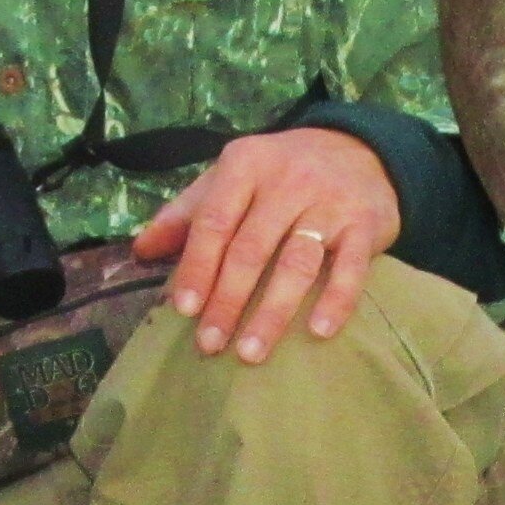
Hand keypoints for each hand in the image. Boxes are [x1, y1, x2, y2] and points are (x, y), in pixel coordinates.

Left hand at [131, 127, 400, 362]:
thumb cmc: (281, 174)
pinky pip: (350, 268)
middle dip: (228, 300)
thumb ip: (187, 214)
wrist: (360, 151)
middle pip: (251, 249)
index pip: (214, 222)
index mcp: (246, 165)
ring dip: (272, 312)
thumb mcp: (232, 178)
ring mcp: (330, 202)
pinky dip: (336, 301)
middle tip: (210, 344)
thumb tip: (140, 252)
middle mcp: (288, 180)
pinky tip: (318, 331)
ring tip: (251, 353)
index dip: (197, 268)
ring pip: (296, 263)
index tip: (184, 310)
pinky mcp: (365, 224)